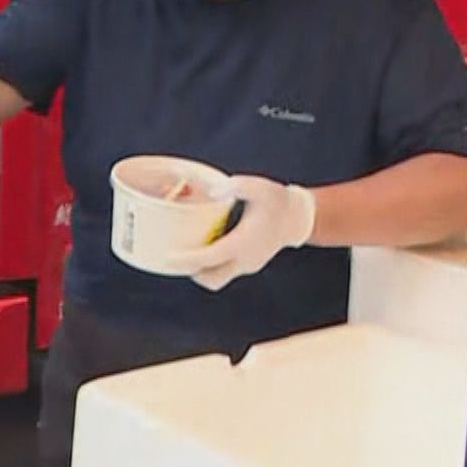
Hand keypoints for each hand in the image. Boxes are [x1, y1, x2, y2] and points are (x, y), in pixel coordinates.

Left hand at [176, 175, 315, 290]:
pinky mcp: (249, 265)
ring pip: (217, 279)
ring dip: (200, 270)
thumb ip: (237, 186)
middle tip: (172, 255)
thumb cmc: (277, 200)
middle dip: (189, 270)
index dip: (188, 259)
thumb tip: (214, 190)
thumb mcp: (258, 187)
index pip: (210, 258)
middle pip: (210, 279)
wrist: (298, 217)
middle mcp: (244, 260)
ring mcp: (247, 266)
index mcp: (243, 243)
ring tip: (185, 251)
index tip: (168, 258)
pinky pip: (224, 272)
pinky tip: (202, 247)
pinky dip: (211, 266)